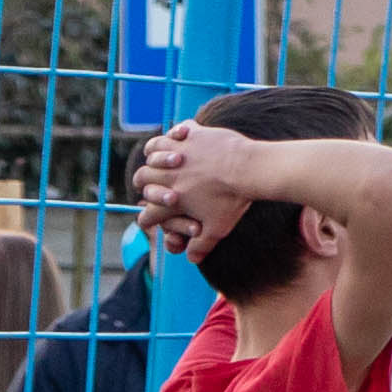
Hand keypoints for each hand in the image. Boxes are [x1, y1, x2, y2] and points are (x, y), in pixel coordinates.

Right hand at [127, 115, 274, 251]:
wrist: (250, 169)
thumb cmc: (234, 200)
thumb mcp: (219, 227)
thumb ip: (203, 244)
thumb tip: (192, 260)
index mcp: (170, 199)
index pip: (146, 213)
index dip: (147, 219)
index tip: (150, 218)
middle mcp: (167, 175)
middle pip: (141, 177)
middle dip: (144, 181)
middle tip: (148, 180)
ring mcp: (177, 152)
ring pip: (153, 151)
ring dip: (156, 155)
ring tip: (163, 158)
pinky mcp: (192, 134)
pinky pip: (176, 132)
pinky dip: (176, 133)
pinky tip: (181, 135)